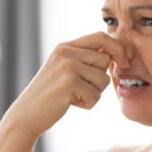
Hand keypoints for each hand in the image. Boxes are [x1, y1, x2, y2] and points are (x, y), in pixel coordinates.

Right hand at [3, 32, 127, 137]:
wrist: (26, 115)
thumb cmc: (51, 95)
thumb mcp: (65, 69)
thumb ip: (85, 59)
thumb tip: (115, 53)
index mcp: (65, 46)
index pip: (101, 36)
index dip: (118, 48)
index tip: (125, 61)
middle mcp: (65, 52)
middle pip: (105, 60)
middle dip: (100, 79)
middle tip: (82, 88)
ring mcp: (67, 66)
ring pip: (103, 79)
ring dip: (94, 93)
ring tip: (75, 96)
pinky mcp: (69, 83)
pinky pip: (96, 95)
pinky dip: (88, 104)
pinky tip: (72, 104)